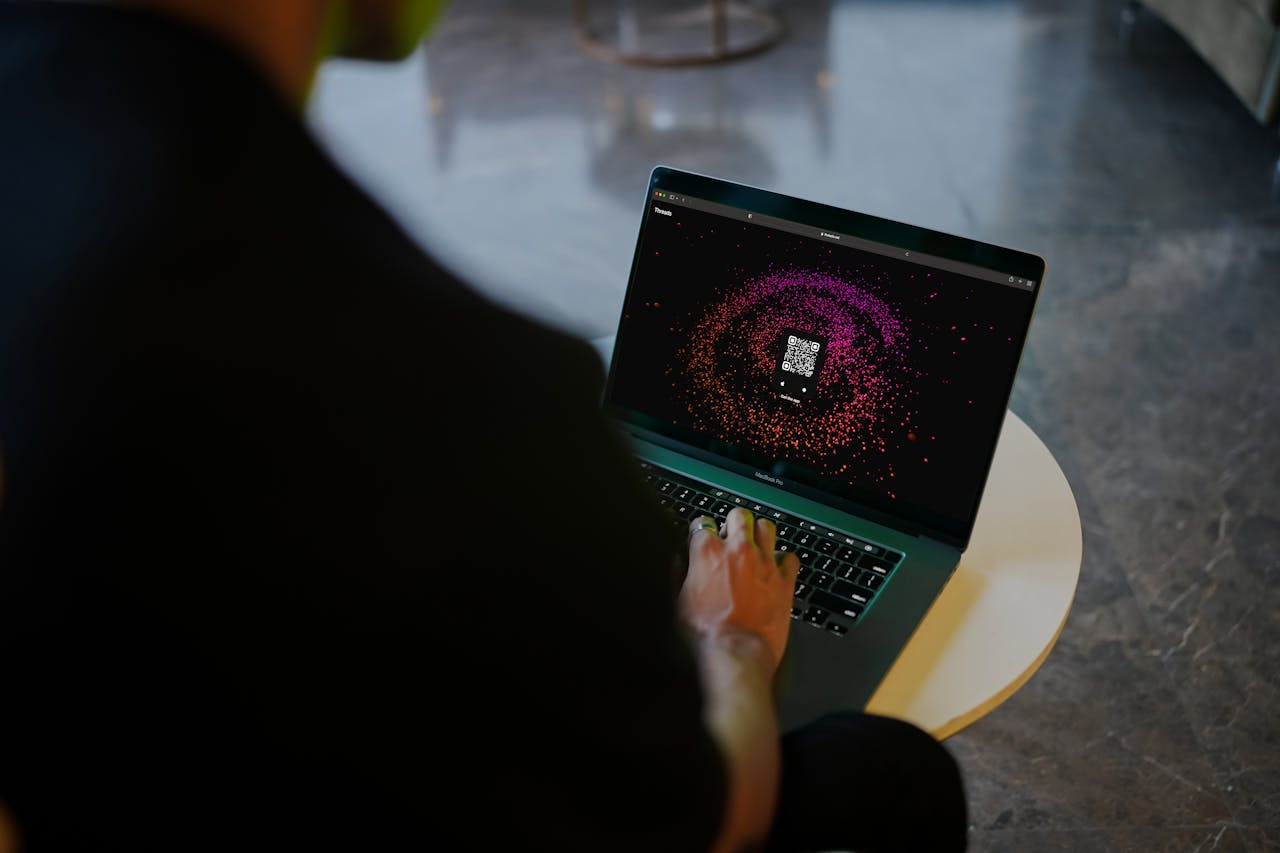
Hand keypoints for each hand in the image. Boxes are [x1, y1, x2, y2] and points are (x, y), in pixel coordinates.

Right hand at [679, 507, 799, 670]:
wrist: (735, 654)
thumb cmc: (706, 635)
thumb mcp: (678, 603)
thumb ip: (679, 575)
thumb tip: (678, 562)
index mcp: (707, 553)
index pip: (702, 523)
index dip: (700, 531)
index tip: (702, 539)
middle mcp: (738, 551)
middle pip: (739, 515)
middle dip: (733, 523)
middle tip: (730, 536)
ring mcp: (764, 563)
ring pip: (767, 527)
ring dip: (759, 534)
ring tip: (754, 545)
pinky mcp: (784, 581)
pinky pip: (790, 557)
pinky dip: (783, 561)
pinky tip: (776, 568)